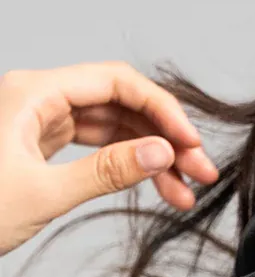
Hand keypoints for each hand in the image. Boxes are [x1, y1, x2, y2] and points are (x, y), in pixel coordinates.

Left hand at [0, 62, 218, 256]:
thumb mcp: (45, 194)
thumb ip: (107, 171)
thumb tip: (161, 152)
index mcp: (32, 93)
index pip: (115, 82)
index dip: (161, 110)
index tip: (192, 145)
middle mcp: (37, 99)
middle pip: (118, 104)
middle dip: (163, 138)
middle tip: (200, 175)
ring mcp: (38, 122)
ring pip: (111, 128)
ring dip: (151, 157)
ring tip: (184, 194)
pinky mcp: (39, 147)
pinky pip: (95, 147)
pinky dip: (125, 167)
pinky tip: (153, 187)